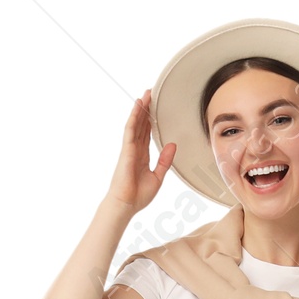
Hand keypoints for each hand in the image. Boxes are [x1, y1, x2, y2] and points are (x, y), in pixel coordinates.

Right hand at [106, 89, 177, 212]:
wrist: (126, 205)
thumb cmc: (138, 196)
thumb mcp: (158, 177)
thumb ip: (165, 161)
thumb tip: (173, 145)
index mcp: (142, 156)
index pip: (147, 133)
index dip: (151, 120)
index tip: (155, 108)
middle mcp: (135, 150)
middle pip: (141, 125)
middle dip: (146, 110)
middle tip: (152, 94)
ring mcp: (130, 148)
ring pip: (136, 123)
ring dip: (141, 108)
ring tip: (146, 94)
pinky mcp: (126, 150)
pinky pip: (130, 129)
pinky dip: (134, 116)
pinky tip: (138, 105)